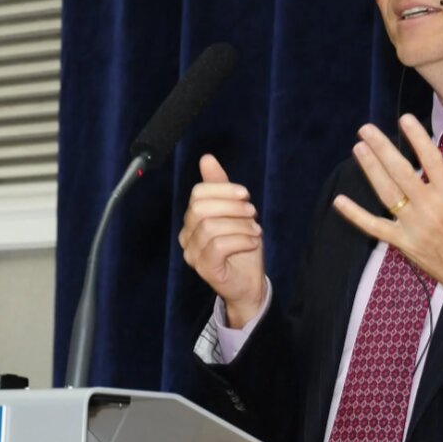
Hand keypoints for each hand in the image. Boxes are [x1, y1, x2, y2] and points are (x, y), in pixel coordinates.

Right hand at [178, 154, 265, 327]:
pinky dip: (240, 240)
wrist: (248, 283)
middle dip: (232, 206)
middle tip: (252, 213)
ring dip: (240, 225)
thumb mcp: (234, 212)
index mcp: (192, 219)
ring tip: (256, 230)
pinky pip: (217, 246)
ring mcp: (192, 254)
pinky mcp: (205, 268)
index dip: (223, 190)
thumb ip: (220, 187)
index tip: (245, 194)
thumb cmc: (241, 247)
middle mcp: (187, 236)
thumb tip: (206, 158)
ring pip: (211, 227)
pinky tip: (253, 242)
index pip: (198, 193)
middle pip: (200, 208)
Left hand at [334, 114, 442, 313]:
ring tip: (358, 149)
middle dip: (382, 148)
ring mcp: (414, 226)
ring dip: (370, 170)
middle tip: (365, 129)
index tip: (404, 119)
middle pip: (401, 172)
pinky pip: (375, 227)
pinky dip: (355, 216)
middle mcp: (430, 209)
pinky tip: (339, 201)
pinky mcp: (403, 243)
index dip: (416, 137)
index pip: (431, 159)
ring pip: (387, 193)